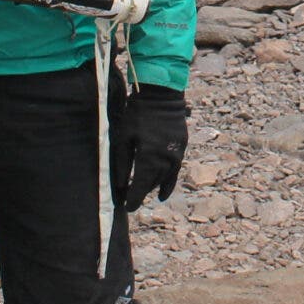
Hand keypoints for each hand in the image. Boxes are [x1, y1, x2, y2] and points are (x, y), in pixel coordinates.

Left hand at [118, 85, 186, 211]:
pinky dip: (168, 184)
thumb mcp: (124, 137)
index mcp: (150, 157)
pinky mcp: (182, 148)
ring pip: (164, 179)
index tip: (127, 208)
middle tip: (130, 200)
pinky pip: (175, 172)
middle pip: (153, 184)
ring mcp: (176, 154)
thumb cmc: (137, 115)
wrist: (162, 95)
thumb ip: (123, 163)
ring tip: (142, 193)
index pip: (141, 186)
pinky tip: (162, 194)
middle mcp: (165, 160)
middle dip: (141, 193)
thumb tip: (121, 185)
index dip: (134, 199)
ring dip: (153, 188)